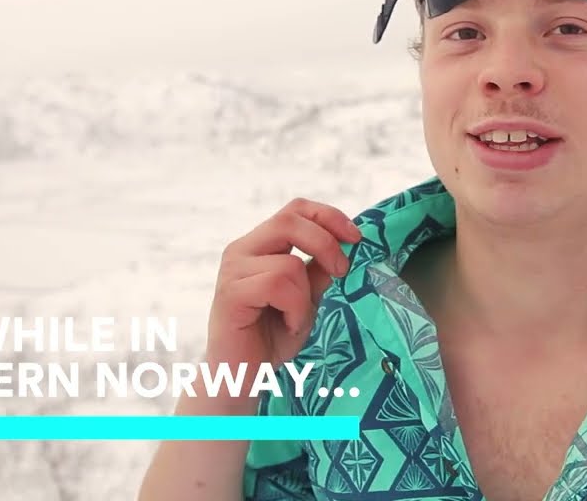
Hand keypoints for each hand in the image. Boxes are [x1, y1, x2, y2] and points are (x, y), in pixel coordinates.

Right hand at [206, 198, 360, 370]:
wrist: (243, 376)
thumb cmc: (272, 336)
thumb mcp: (307, 298)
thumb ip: (319, 270)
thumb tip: (347, 244)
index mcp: (259, 245)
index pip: (294, 209)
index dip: (328, 216)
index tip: (355, 237)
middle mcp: (241, 250)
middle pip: (290, 221)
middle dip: (326, 243)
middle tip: (342, 271)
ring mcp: (232, 270)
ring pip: (290, 263)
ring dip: (305, 297)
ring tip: (295, 319)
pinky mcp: (230, 293)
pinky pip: (278, 286)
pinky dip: (294, 309)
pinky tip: (287, 325)